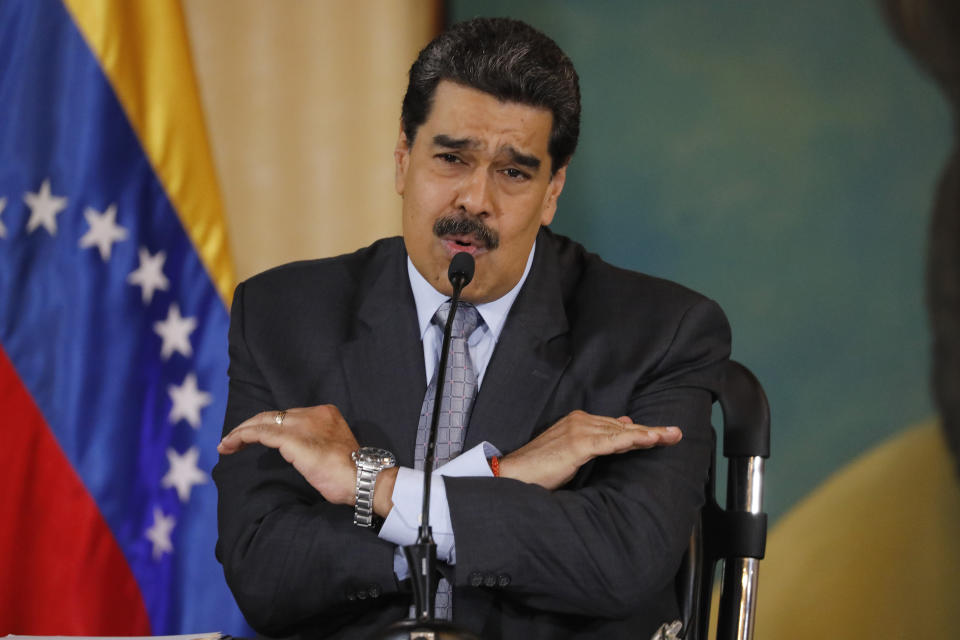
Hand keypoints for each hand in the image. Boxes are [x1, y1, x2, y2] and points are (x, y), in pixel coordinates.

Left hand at [218, 404, 360, 504]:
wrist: (363, 480)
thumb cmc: (351, 475)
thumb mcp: (331, 452)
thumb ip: (314, 445)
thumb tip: (296, 454)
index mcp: (325, 414)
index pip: (288, 416)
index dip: (267, 426)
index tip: (253, 439)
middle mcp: (314, 414)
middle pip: (273, 416)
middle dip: (249, 427)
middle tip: (231, 441)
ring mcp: (304, 424)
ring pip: (263, 422)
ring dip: (240, 433)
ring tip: (225, 445)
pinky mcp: (294, 438)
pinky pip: (261, 433)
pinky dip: (243, 437)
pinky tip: (231, 445)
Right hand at [498, 410, 681, 489]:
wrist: (514, 474)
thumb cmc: (540, 468)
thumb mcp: (572, 452)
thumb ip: (596, 441)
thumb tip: (622, 427)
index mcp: (578, 420)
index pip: (616, 426)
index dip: (641, 431)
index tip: (662, 434)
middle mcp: (580, 420)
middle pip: (623, 427)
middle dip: (652, 431)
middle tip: (676, 433)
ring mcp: (579, 430)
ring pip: (622, 432)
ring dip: (649, 434)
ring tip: (671, 436)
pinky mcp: (578, 443)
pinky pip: (612, 441)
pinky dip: (633, 440)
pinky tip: (650, 440)